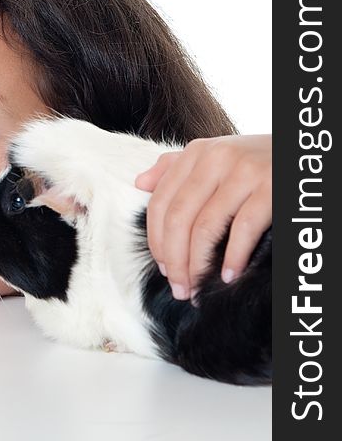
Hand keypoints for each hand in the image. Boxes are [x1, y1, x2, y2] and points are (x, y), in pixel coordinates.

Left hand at [135, 134, 271, 301]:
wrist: (300, 152)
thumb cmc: (255, 161)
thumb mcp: (214, 157)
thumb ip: (175, 167)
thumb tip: (140, 183)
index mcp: (196, 153)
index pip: (161, 203)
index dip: (157, 240)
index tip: (164, 268)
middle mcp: (215, 159)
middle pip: (178, 219)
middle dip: (174, 260)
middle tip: (179, 288)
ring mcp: (243, 172)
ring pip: (205, 227)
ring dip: (198, 265)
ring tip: (198, 288)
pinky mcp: (271, 188)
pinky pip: (243, 230)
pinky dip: (233, 258)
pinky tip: (228, 276)